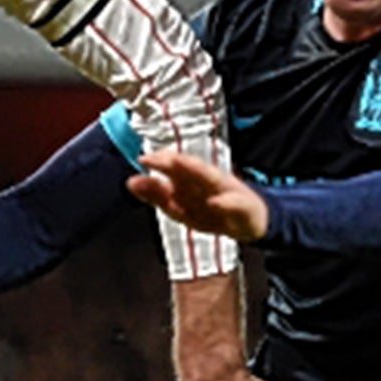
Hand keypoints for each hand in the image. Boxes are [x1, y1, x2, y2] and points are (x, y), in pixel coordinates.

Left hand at [131, 150, 269, 241]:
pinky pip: (233, 204)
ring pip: (210, 179)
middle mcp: (207, 181)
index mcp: (192, 180)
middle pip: (190, 169)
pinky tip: (215, 202)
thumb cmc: (212, 209)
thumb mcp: (181, 205)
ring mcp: (226, 192)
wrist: (250, 222)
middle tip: (155, 157)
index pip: (174, 168)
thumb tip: (130, 182)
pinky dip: (224, 203)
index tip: (143, 158)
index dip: (159, 163)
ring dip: (196, 171)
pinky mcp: (242, 206)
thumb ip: (157, 194)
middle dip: (173, 162)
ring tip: (179, 163)